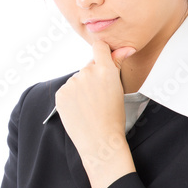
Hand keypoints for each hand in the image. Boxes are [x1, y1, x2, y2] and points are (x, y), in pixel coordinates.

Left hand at [55, 40, 136, 187]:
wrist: (99, 140)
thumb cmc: (113, 116)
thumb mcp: (118, 88)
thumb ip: (117, 64)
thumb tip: (127, 48)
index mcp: (105, 70)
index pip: (99, 46)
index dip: (102, 52)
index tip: (104, 60)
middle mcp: (86, 73)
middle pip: (88, 66)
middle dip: (93, 77)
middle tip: (100, 97)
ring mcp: (72, 83)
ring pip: (77, 79)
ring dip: (82, 88)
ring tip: (90, 106)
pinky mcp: (61, 93)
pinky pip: (67, 89)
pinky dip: (72, 97)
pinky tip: (80, 109)